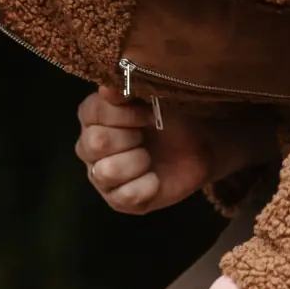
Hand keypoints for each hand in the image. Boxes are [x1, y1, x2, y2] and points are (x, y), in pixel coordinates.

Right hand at [75, 86, 271, 214]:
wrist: (201, 145)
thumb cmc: (172, 116)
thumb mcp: (153, 95)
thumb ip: (127, 89)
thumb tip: (106, 88)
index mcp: (92, 115)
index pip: (94, 113)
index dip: (126, 114)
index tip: (150, 113)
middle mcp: (88, 145)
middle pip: (96, 144)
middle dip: (132, 138)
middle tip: (148, 135)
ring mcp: (99, 175)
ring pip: (108, 172)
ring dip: (139, 162)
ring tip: (151, 157)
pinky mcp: (117, 200)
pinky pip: (125, 196)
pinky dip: (148, 186)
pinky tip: (155, 178)